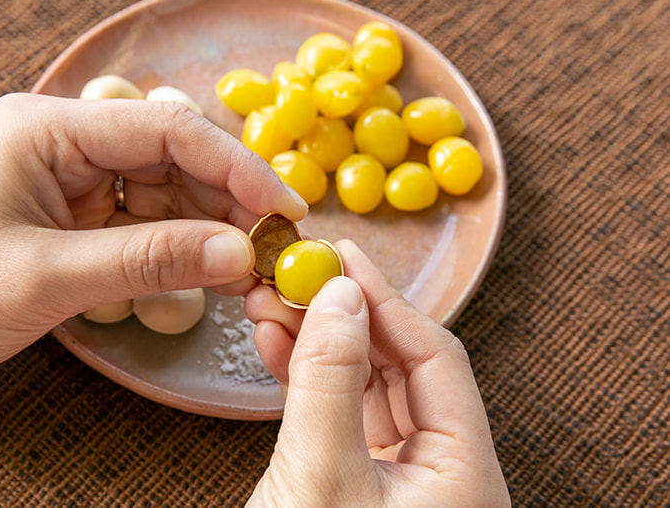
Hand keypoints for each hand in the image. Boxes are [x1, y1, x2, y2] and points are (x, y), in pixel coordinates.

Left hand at [0, 93, 306, 388]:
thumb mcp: (47, 277)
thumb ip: (149, 260)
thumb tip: (239, 254)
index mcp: (48, 129)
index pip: (165, 131)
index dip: (235, 167)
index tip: (283, 211)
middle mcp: (68, 143)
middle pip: (175, 158)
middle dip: (228, 204)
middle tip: (271, 252)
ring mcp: (76, 180)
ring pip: (170, 192)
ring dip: (212, 230)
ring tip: (246, 273)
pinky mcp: (81, 216)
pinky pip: (150, 223)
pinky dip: (184, 249)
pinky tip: (212, 275)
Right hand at [244, 240, 509, 506]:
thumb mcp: (322, 473)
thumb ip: (331, 381)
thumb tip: (339, 295)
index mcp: (463, 472)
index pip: (436, 357)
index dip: (386, 301)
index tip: (342, 257)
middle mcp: (439, 469)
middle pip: (399, 365)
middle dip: (342, 317)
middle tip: (301, 274)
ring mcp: (396, 474)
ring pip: (363, 385)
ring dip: (317, 343)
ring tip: (274, 302)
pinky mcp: (355, 481)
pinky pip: (337, 412)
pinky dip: (306, 378)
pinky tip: (275, 341)